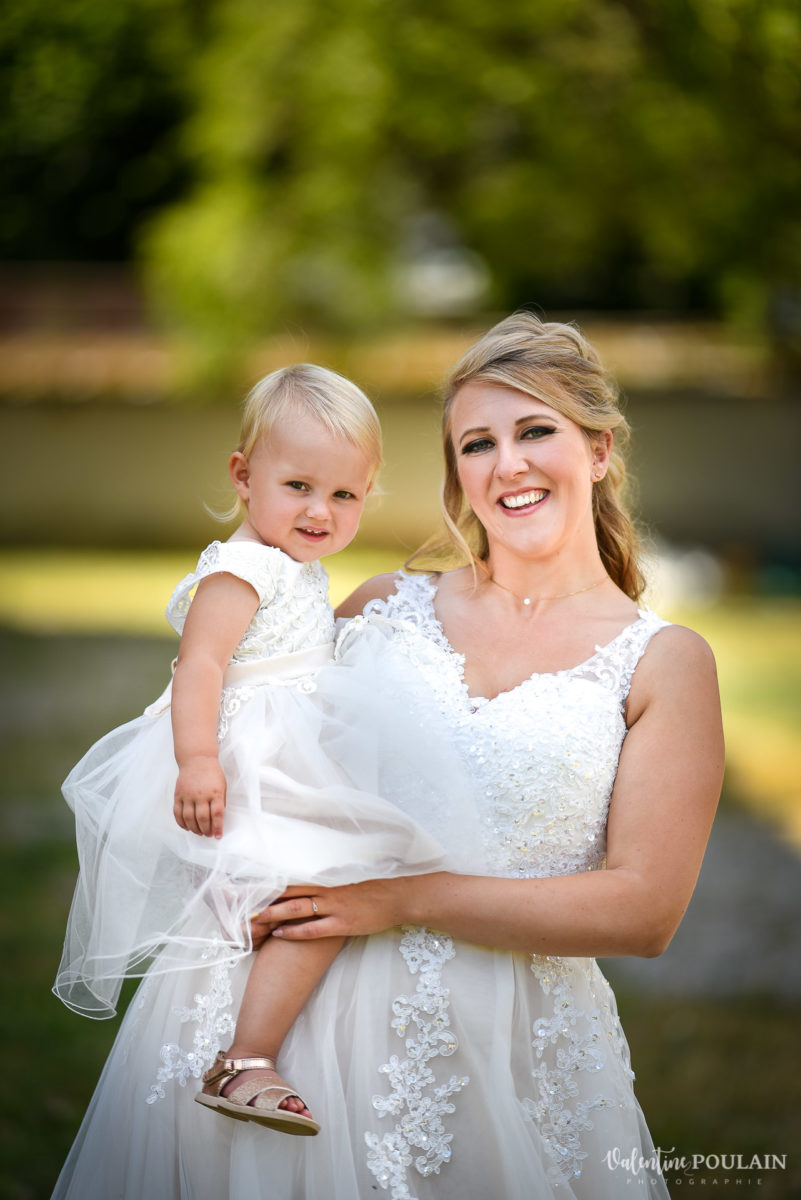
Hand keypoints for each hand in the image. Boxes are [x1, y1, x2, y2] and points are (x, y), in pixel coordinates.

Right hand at [173, 755, 225, 837]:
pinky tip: (187, 827)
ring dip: (194, 828)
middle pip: (202, 818)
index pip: (217, 814)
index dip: (218, 827)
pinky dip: (181, 823)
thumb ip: (220, 802)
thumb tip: (218, 820)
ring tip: (199, 832)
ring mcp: (188, 795)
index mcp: (215, 792)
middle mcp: (201, 794)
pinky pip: (177, 813)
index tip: (218, 836)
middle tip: (208, 835)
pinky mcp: (178, 795)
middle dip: (206, 830)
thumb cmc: (212, 773)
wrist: (197, 759)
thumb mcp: (222, 786)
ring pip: (189, 818)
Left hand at [250, 878, 415, 942]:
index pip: (294, 875)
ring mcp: (335, 906)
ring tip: (253, 918)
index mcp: (328, 875)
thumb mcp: (351, 875)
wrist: (400, 895)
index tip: (249, 881)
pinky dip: (294, 931)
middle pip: (289, 890)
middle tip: (240, 900)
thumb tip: (308, 874)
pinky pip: (313, 929)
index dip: (271, 879)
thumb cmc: (376, 884)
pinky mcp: (342, 924)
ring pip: (296, 908)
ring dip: (273, 913)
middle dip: (265, 896)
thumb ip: (329, 875)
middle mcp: (328, 888)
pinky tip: (278, 934)